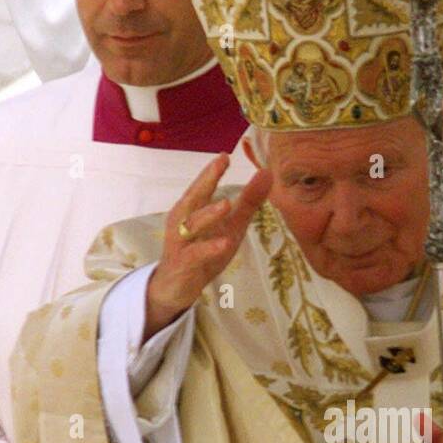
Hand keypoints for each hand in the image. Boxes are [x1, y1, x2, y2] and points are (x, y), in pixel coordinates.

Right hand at [145, 153, 272, 340]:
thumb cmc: (202, 252)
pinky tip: (224, 243)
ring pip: (191, 225)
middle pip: (192, 198)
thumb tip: (266, 173)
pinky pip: (195, 255)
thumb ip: (248, 202)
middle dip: (205, 180)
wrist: (175, 287)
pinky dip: (208, 248)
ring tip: (226, 204)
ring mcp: (181, 243)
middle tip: (220, 164)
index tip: (225, 155)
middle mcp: (182, 222)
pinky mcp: (183, 264)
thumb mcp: (230, 226)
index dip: (212, 171)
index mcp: (192, 210)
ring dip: (208, 214)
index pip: (202, 186)